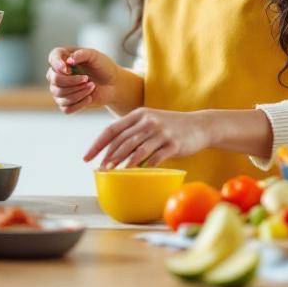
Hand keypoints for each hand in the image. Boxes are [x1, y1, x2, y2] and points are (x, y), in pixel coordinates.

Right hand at [47, 47, 116, 112]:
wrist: (113, 83)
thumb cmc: (103, 67)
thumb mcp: (95, 56)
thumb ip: (82, 54)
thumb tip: (69, 61)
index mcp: (64, 58)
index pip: (53, 57)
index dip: (57, 64)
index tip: (69, 69)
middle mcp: (58, 73)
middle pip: (54, 79)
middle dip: (72, 81)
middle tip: (87, 79)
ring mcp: (60, 89)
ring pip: (59, 94)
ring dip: (78, 92)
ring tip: (92, 86)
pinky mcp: (66, 103)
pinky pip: (66, 108)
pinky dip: (79, 104)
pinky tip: (89, 98)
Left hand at [84, 108, 213, 168]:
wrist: (200, 125)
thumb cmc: (171, 127)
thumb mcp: (150, 121)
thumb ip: (133, 131)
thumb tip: (112, 150)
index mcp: (139, 114)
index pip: (112, 129)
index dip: (98, 144)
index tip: (87, 157)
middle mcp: (148, 121)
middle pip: (123, 139)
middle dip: (108, 155)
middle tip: (99, 168)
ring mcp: (161, 132)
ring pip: (136, 147)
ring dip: (122, 160)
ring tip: (111, 170)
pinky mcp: (173, 144)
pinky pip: (155, 156)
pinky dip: (143, 165)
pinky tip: (134, 172)